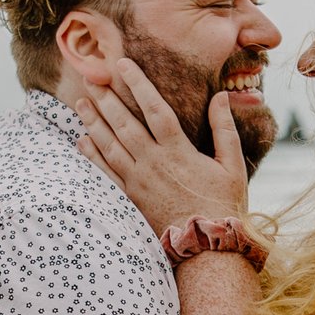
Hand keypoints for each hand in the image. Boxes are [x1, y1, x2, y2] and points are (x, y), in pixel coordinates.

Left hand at [75, 57, 248, 234]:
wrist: (206, 249)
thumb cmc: (223, 206)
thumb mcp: (232, 166)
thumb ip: (224, 129)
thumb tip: (221, 97)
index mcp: (179, 151)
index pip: (154, 109)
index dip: (137, 84)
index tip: (123, 65)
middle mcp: (154, 163)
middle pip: (124, 124)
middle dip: (107, 99)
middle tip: (91, 78)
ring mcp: (139, 182)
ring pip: (110, 146)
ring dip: (94, 122)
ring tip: (81, 103)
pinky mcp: (131, 199)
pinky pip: (106, 174)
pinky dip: (92, 156)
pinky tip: (82, 141)